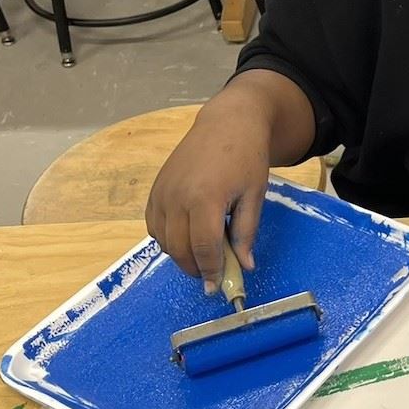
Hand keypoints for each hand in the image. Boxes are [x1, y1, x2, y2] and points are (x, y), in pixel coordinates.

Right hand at [145, 108, 270, 292]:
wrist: (228, 122)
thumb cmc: (247, 156)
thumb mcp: (254, 194)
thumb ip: (246, 232)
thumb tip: (244, 267)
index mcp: (205, 198)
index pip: (203, 248)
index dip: (211, 271)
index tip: (217, 286)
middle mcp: (177, 197)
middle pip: (179, 249)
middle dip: (196, 268)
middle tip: (212, 275)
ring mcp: (162, 192)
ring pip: (163, 241)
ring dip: (181, 255)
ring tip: (203, 254)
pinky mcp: (155, 189)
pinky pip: (154, 226)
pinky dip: (167, 239)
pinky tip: (187, 237)